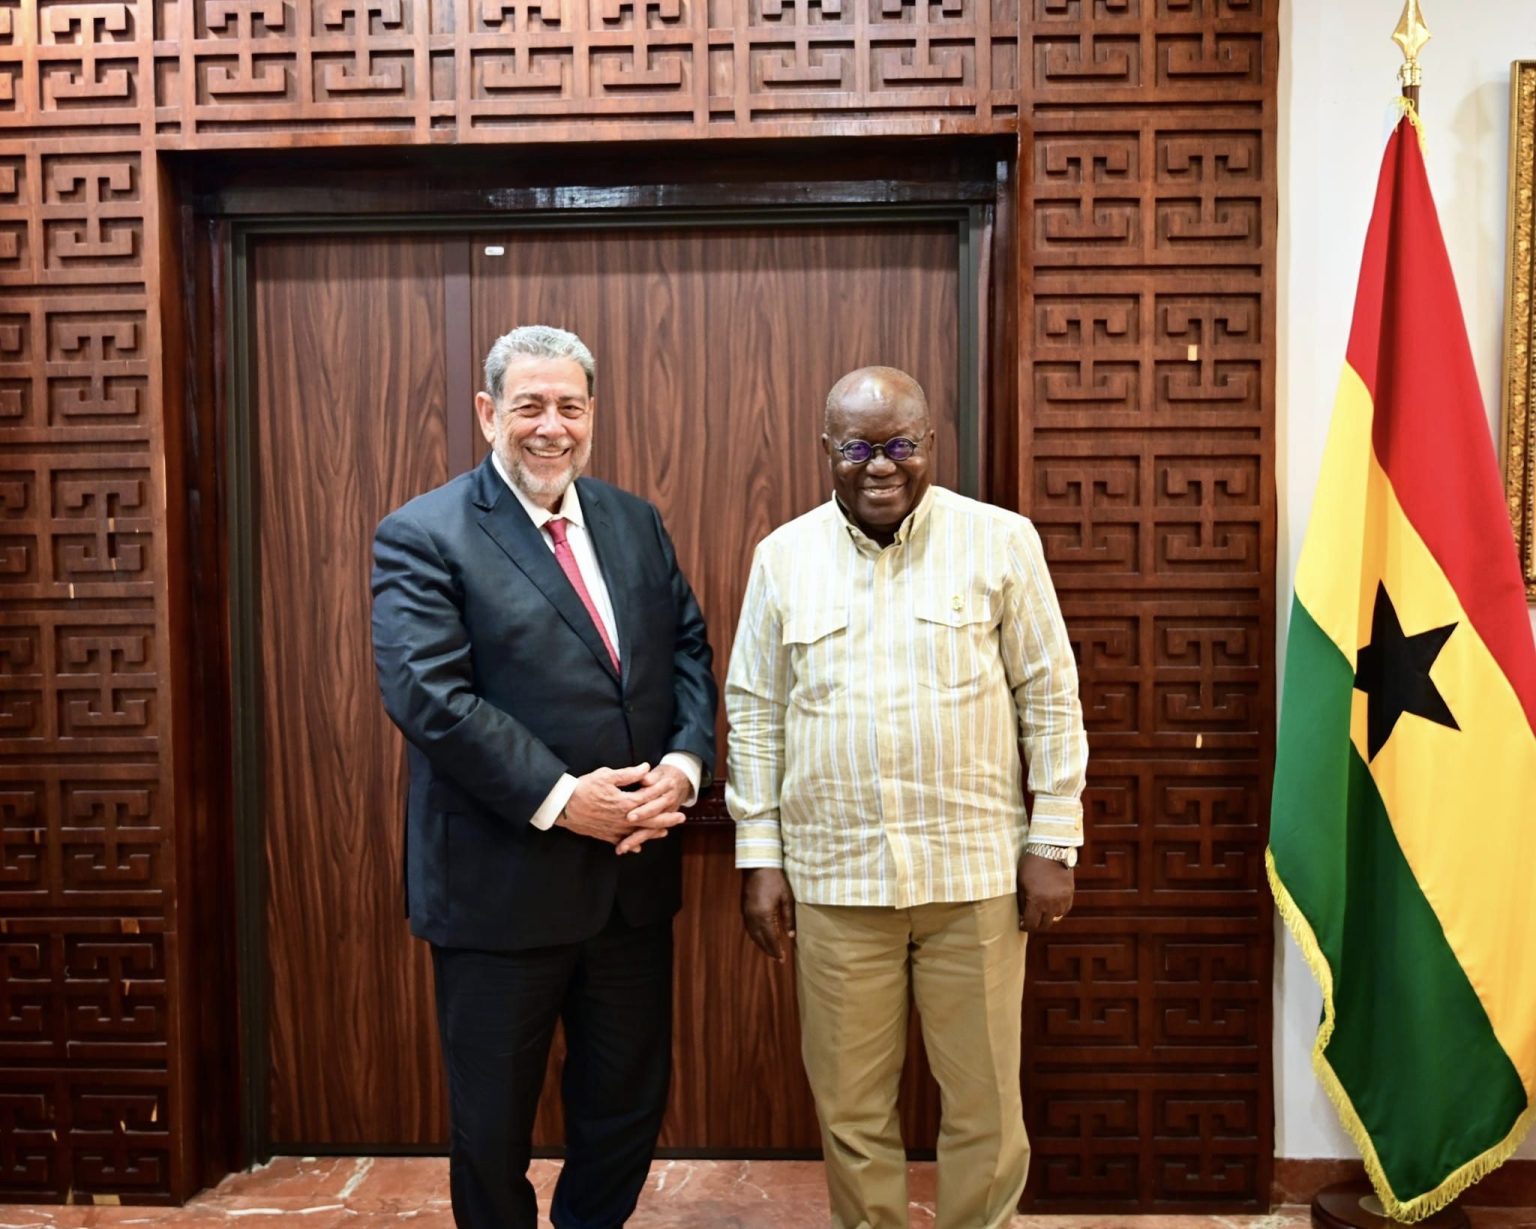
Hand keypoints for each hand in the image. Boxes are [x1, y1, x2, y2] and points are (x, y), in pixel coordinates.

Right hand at [557, 763, 683, 853]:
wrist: (563, 806)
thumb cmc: (584, 788)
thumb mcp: (606, 775)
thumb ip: (628, 774)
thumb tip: (646, 768)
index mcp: (625, 803)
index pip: (649, 799)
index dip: (662, 794)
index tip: (673, 792)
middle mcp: (623, 819)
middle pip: (650, 820)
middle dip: (666, 818)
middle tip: (681, 817)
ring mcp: (614, 829)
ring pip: (638, 832)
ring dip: (652, 832)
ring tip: (665, 832)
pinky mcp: (604, 835)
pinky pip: (621, 841)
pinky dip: (631, 844)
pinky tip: (638, 847)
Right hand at [741, 868, 795, 961]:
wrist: (758, 865)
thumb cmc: (775, 880)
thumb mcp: (786, 898)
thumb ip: (789, 918)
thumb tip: (791, 936)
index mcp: (764, 915)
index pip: (771, 939)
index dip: (777, 950)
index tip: (782, 959)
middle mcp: (753, 917)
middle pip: (760, 939)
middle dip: (769, 950)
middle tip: (777, 959)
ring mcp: (746, 913)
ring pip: (753, 934)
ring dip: (761, 944)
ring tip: (770, 951)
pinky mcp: (743, 908)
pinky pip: (748, 927)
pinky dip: (755, 935)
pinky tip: (760, 937)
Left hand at [1016, 853, 1073, 932]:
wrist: (1050, 850)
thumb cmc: (1031, 864)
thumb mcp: (1021, 882)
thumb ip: (1021, 900)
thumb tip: (1022, 914)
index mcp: (1036, 900)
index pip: (1031, 924)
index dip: (1025, 926)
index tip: (1022, 924)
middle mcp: (1051, 903)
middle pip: (1045, 924)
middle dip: (1036, 924)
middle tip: (1031, 920)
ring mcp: (1062, 899)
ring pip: (1055, 918)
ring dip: (1048, 917)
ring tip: (1041, 911)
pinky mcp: (1070, 894)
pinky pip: (1065, 909)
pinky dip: (1058, 910)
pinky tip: (1051, 905)